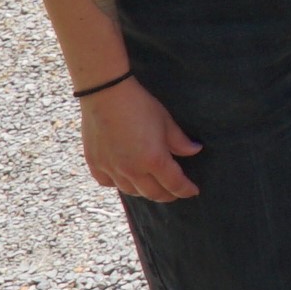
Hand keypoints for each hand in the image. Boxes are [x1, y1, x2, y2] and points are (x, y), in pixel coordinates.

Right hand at [81, 79, 199, 202]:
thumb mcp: (165, 121)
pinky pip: (108, 183)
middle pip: (152, 193)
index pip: (174, 183)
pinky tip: (125, 180)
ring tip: (152, 188)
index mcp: (153, 160)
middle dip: (167, 195)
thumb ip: (180, 141)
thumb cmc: (139, 105)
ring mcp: (111, 168)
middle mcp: (131, 169)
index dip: (185, 190)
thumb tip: (195, 151)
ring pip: (130, 191)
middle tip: (175, 193)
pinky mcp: (94, 163)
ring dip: (144, 192)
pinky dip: (118, 184)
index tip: (192, 191)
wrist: (105, 94)